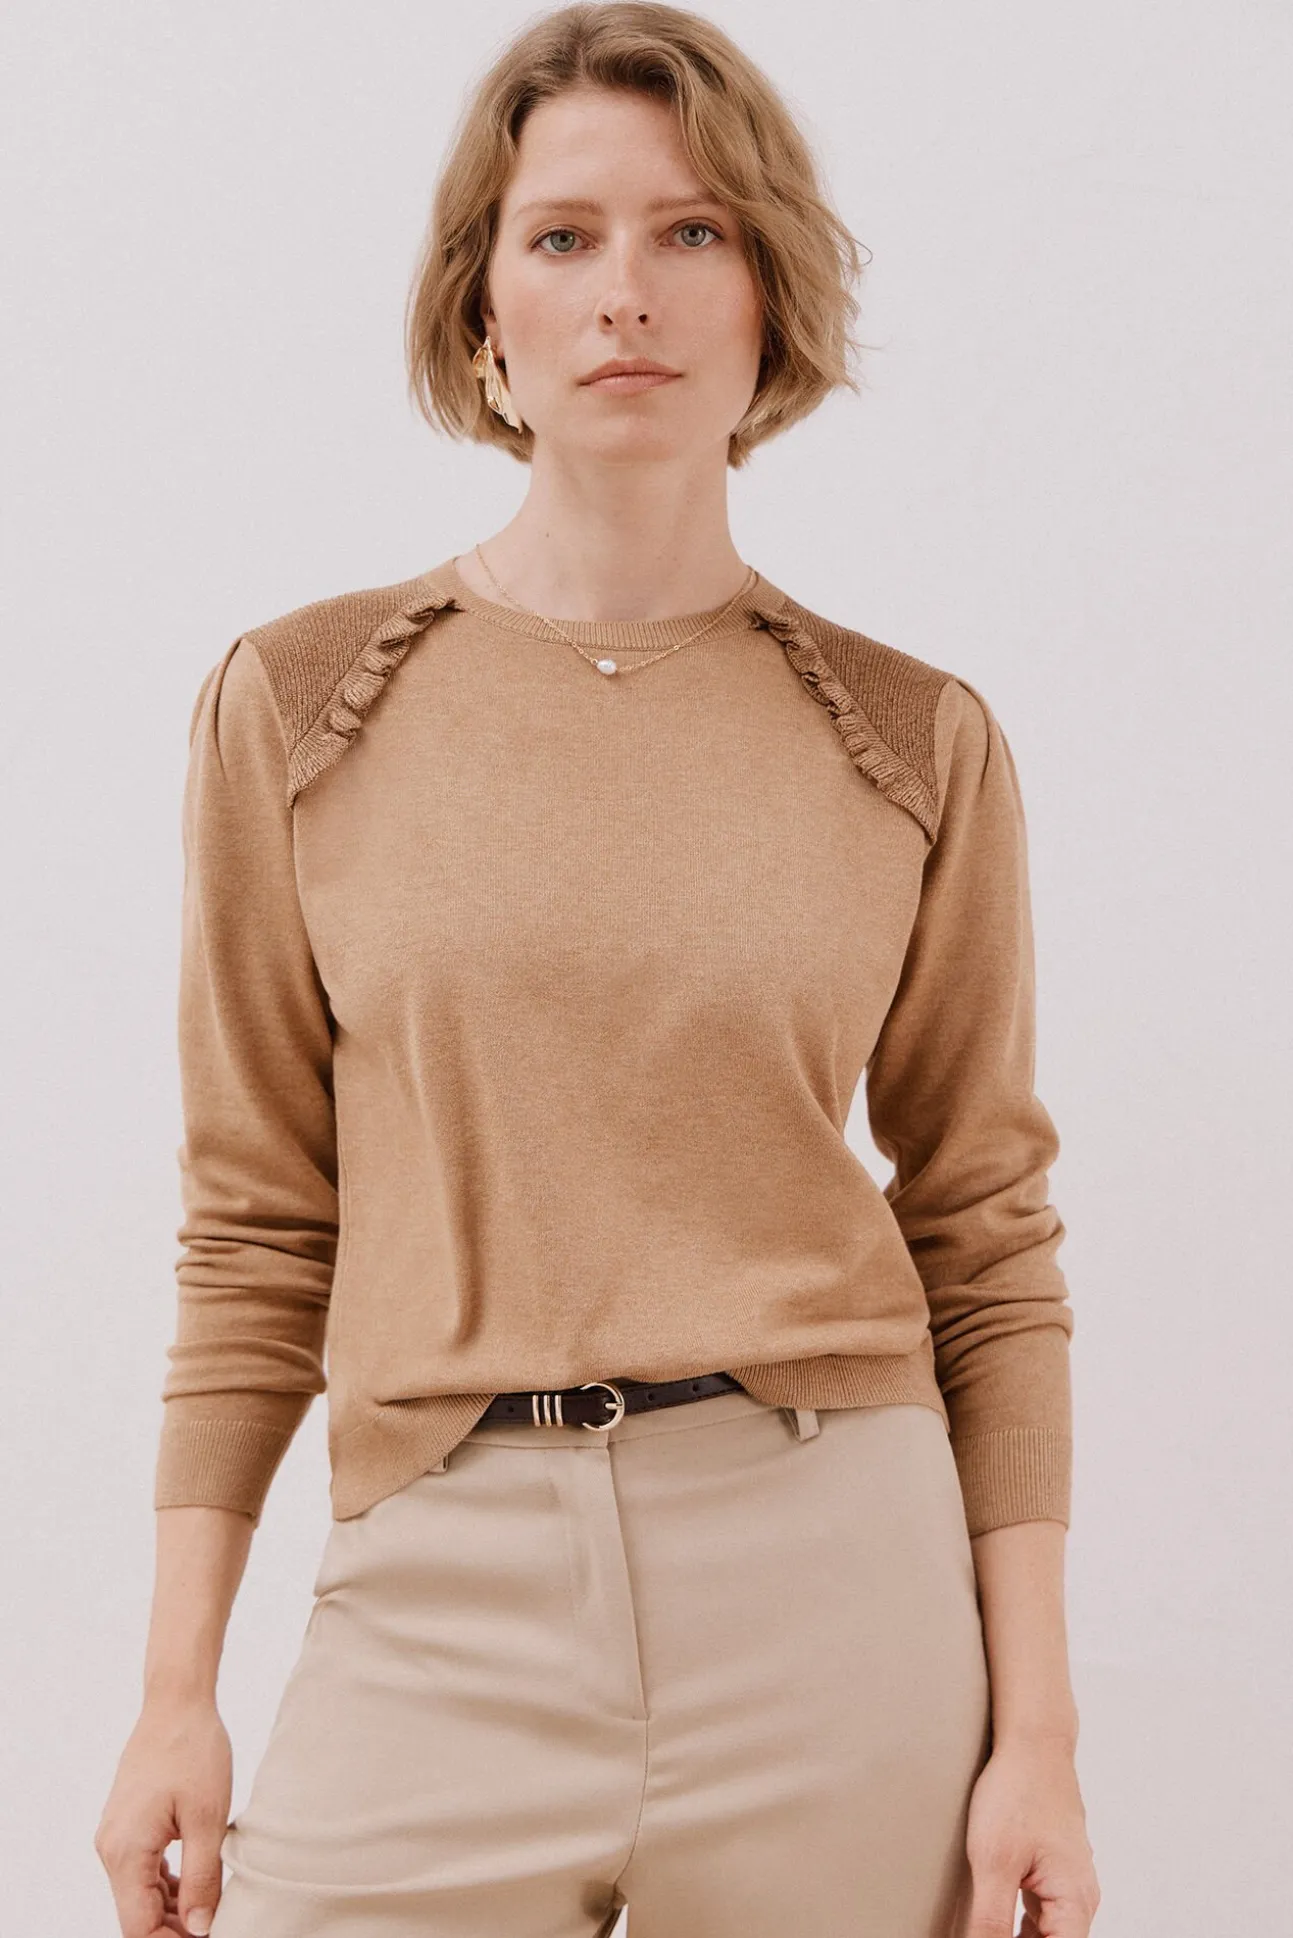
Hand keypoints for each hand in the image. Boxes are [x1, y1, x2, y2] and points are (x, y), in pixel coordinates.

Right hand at [95, 1697, 232, 1935]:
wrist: (176, 1702)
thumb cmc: (195, 1752)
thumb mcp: (207, 1818)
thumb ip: (203, 1878)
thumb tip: (199, 1930)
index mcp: (125, 1852)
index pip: (138, 1928)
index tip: (210, 1937)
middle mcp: (111, 1850)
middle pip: (136, 1916)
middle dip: (174, 1930)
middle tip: (216, 1927)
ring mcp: (116, 1837)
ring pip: (140, 1895)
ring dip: (173, 1910)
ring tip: (213, 1911)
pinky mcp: (127, 1826)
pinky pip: (142, 1871)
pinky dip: (168, 1886)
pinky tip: (198, 1884)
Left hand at [960, 1736, 1100, 1936]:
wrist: (1033, 1741)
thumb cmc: (1018, 1792)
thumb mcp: (994, 1863)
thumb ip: (990, 1922)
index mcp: (1076, 1903)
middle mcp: (1080, 1898)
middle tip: (983, 1933)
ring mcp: (1068, 1883)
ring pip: (1046, 1935)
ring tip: (987, 1930)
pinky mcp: (1052, 1870)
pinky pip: (1041, 1914)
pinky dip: (1019, 1927)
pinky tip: (994, 1925)